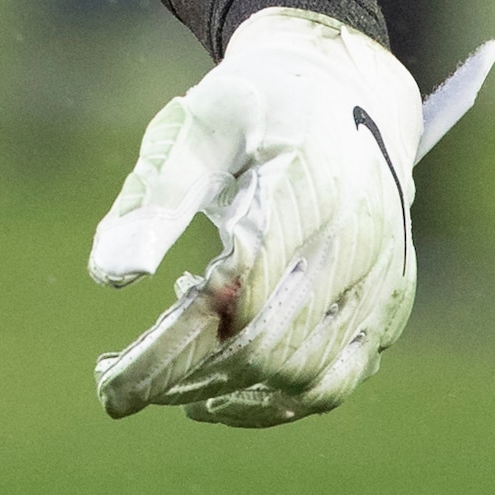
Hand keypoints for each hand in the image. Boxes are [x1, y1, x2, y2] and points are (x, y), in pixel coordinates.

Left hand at [86, 9, 442, 427]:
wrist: (351, 91)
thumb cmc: (258, 107)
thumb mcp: (198, 127)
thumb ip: (155, 198)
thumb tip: (111, 277)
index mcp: (304, 192)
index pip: (234, 297)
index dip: (168, 349)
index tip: (106, 377)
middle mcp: (353, 244)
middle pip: (267, 347)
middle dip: (185, 380)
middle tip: (119, 386)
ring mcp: (379, 282)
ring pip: (304, 378)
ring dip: (226, 396)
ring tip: (166, 383)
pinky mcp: (387, 306)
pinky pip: (335, 381)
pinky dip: (274, 403)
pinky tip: (219, 393)